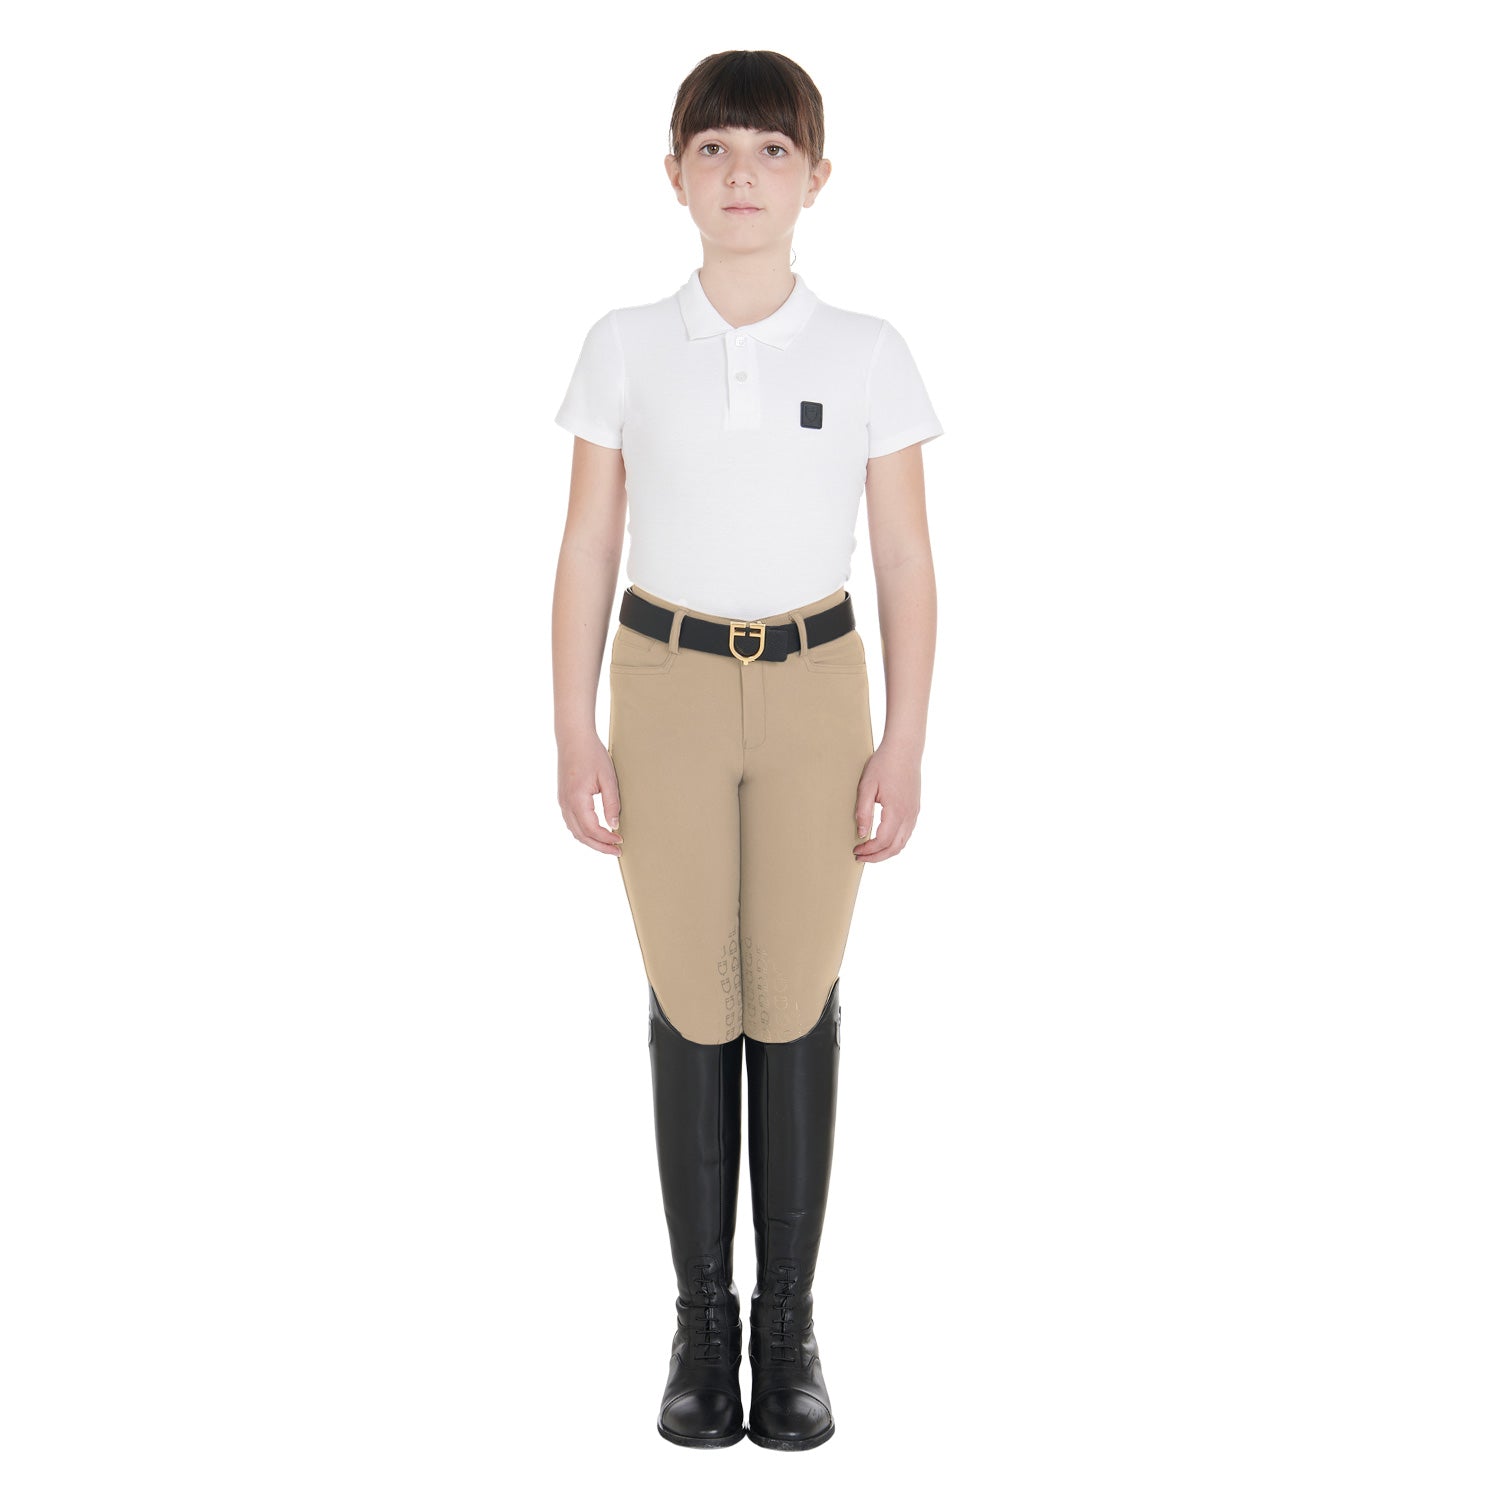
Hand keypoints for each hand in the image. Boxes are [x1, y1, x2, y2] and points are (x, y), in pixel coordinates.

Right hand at [558, 731, 623, 855]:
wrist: (573, 738)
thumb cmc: (592, 754)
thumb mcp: (608, 778)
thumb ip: (611, 804)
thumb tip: (614, 826)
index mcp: (577, 800)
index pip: (592, 829)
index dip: (607, 839)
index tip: (620, 841)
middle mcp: (566, 804)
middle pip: (581, 836)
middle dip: (599, 846)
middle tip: (616, 851)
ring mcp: (562, 802)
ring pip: (574, 831)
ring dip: (591, 841)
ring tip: (607, 844)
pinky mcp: (563, 798)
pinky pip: (571, 822)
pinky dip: (583, 832)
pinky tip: (595, 831)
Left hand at [853, 741, 920, 861]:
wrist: (905, 749)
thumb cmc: (884, 764)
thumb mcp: (867, 786)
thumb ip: (863, 811)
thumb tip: (861, 833)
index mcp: (896, 811)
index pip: (883, 841)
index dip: (868, 850)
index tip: (855, 850)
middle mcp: (909, 815)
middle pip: (895, 848)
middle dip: (877, 857)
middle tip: (860, 857)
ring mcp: (914, 812)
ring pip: (903, 842)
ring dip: (887, 851)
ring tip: (870, 851)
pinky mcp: (915, 808)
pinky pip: (907, 833)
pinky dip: (895, 842)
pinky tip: (883, 839)